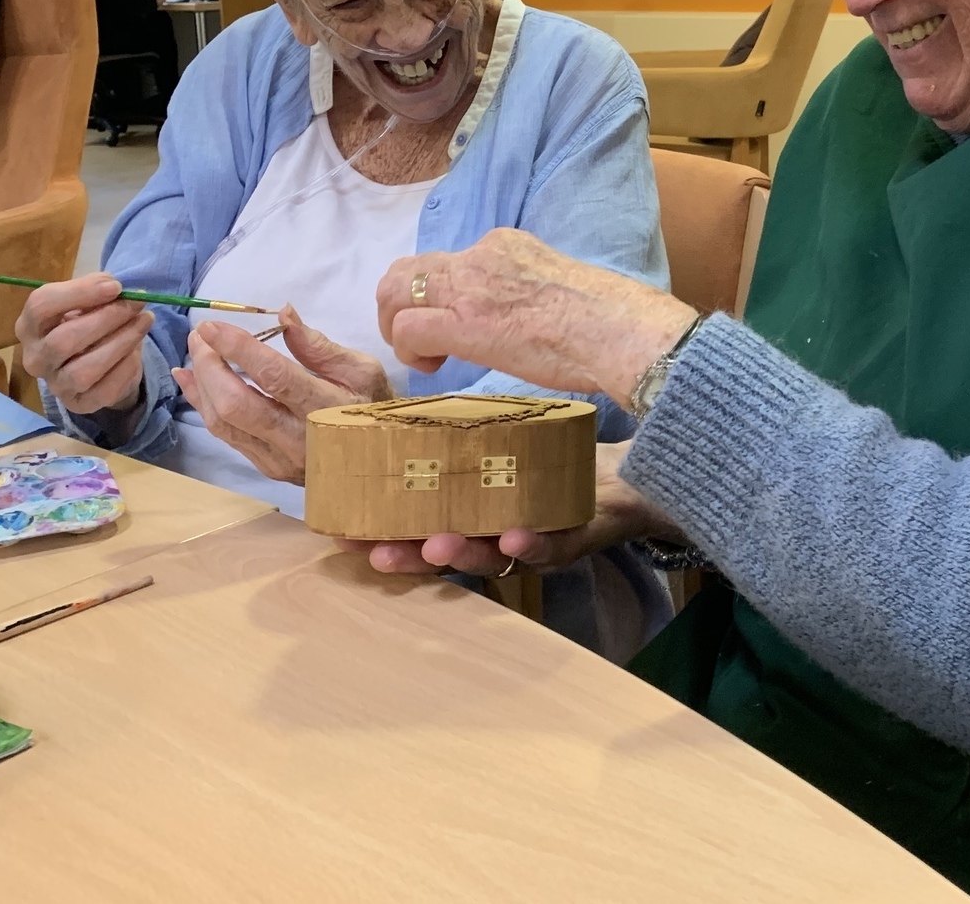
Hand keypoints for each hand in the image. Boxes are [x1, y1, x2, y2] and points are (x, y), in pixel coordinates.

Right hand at [15, 273, 152, 417]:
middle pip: (63, 340)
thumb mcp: (86, 301)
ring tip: (145, 321)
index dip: (79, 292)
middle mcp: (35, 358)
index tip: (115, 286)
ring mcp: (55, 385)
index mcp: (29, 326)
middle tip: (137, 302)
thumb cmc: (87, 323)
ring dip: (121, 342)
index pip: (41, 305)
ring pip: (84, 370)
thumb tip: (115, 287)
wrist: (100, 362)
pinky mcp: (79, 404)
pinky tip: (138, 351)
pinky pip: (105, 390)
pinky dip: (126, 367)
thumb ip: (95, 291)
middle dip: (107, 318)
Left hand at [172, 307, 391, 483]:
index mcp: (327, 409)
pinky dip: (203, 405)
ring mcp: (278, 459)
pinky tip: (193, 381)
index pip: (274, 377)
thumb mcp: (363, 370)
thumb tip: (283, 314)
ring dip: (201, 384)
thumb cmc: (373, 408)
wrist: (381, 462)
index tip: (213, 326)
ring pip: (223, 423)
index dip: (239, 349)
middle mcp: (298, 440)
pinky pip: (225, 436)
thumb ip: (319, 346)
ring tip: (195, 352)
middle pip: (236, 404)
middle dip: (209, 366)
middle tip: (201, 336)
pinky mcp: (266, 468)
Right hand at [341, 441, 681, 575]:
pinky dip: (531, 545)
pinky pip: (551, 547)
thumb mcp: (499, 448)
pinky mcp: (575, 537)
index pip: (421, 533)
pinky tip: (512, 537)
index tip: (344, 535)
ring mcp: (535, 544)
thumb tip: (399, 410)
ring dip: (462, 553)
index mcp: (474, 519)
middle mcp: (498, 540)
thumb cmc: (551, 461)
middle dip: (411, 556)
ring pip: (492, 557)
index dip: (384, 538)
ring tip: (437, 542)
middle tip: (375, 550)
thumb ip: (457, 442)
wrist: (625, 472)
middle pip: (447, 556)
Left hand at [377, 230, 696, 406]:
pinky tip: (434, 368)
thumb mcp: (557, 285)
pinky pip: (408, 329)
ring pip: (394, 292)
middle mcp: (480, 255)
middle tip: (419, 341)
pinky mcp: (464, 322)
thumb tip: (521, 315)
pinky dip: (409, 350)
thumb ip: (526, 290)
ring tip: (424, 357)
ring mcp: (469, 286)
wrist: (620, 331)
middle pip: (408, 269)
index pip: (450, 261)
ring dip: (397, 328)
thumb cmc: (607, 321)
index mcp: (505, 243)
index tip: (456, 324)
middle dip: (399, 306)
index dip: (440, 295)